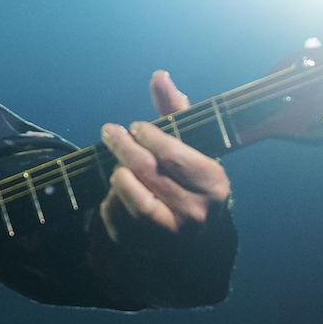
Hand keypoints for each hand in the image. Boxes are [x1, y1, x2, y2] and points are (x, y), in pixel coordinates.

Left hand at [96, 70, 230, 242]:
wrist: (191, 238)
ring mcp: (171, 234)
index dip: (147, 135)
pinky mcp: (146, 247)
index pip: (170, 153)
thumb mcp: (191, 148)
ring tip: (117, 165)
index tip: (135, 127)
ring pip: (129, 194)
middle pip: (145, 170)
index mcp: (213, 183)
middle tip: (110, 132)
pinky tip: (115, 191)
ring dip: (117, 174)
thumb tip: (159, 76)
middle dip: (122, 146)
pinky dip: (109, 199)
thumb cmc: (188, 181)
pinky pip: (114, 216)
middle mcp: (196, 211)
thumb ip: (175, 112)